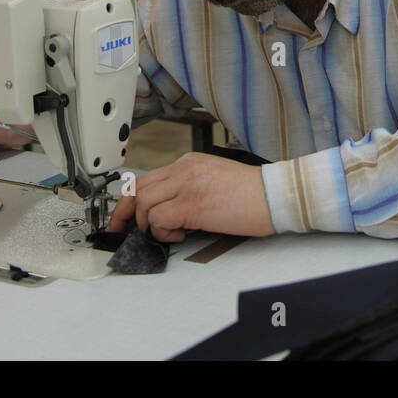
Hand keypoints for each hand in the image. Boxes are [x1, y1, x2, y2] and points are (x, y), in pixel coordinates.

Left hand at [107, 152, 274, 240]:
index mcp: (190, 163)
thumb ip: (190, 187)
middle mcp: (185, 170)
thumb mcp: (215, 180)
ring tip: (167, 233)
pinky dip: (162, 232)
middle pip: (137, 188)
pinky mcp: (193, 204)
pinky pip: (159, 219)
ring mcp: (187, 185)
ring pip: (144, 202)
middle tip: (122, 231)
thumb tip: (169, 210)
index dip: (130, 201)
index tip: (125, 217)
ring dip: (148, 224)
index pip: (147, 178)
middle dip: (124, 214)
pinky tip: (180, 235)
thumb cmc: (253, 193)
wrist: (276, 195)